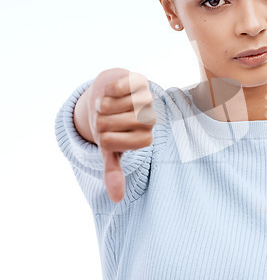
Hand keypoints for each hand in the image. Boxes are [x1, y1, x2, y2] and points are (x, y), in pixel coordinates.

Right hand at [87, 68, 155, 202]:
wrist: (108, 94)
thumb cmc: (110, 125)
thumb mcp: (110, 149)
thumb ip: (113, 171)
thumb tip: (116, 199)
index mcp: (146, 135)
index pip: (132, 142)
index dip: (113, 139)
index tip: (107, 136)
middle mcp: (151, 117)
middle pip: (119, 124)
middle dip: (103, 121)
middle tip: (104, 118)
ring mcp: (147, 98)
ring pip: (116, 106)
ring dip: (103, 105)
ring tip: (106, 105)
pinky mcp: (139, 80)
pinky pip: (118, 88)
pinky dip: (107, 91)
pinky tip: (109, 92)